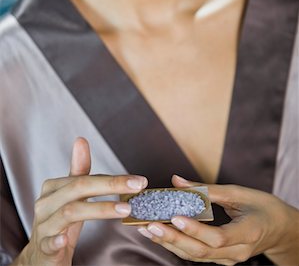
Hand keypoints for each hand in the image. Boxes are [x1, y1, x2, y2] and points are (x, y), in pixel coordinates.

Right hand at [12, 137, 147, 265]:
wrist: (40, 259)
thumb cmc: (59, 223)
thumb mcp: (71, 198)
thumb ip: (78, 171)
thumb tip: (81, 140)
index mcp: (53, 188)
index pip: (86, 178)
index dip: (113, 178)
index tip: (139, 180)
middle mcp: (46, 203)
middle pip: (79, 187)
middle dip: (111, 185)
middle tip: (137, 186)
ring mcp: (43, 225)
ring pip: (70, 212)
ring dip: (100, 209)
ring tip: (124, 210)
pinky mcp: (43, 248)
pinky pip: (49, 242)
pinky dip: (57, 239)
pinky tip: (66, 239)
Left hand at [138, 175, 298, 265]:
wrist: (280, 229)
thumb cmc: (263, 207)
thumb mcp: (239, 192)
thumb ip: (207, 189)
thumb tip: (176, 181)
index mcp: (247, 232)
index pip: (219, 237)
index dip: (196, 229)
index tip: (176, 217)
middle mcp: (238, 252)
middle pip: (202, 251)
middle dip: (174, 239)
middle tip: (151, 225)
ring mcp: (230, 259)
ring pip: (197, 256)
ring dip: (171, 243)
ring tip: (149, 229)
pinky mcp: (223, 259)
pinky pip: (198, 255)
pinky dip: (179, 245)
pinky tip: (162, 235)